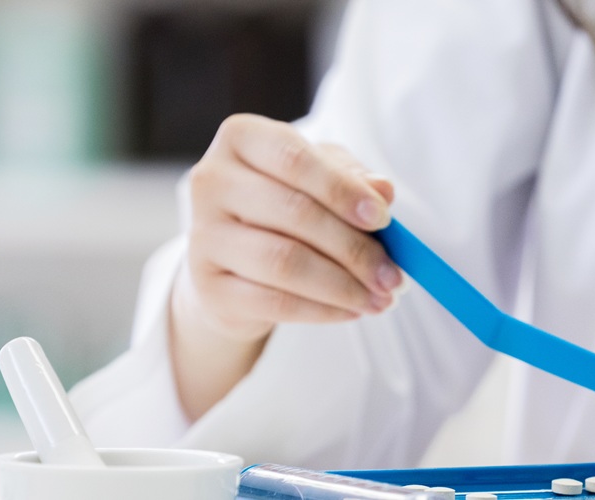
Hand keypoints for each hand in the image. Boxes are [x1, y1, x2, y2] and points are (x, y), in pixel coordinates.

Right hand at [169, 114, 402, 419]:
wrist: (233, 259)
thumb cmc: (284, 204)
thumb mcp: (320, 178)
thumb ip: (352, 178)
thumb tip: (383, 190)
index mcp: (240, 138)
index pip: (294, 159)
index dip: (341, 189)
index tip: (383, 219)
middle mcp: (211, 181)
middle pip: (294, 213)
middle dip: (353, 248)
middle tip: (392, 275)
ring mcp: (202, 236)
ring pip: (284, 262)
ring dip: (343, 286)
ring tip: (381, 299)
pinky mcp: (207, 286)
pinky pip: (274, 302)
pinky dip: (322, 310)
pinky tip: (352, 311)